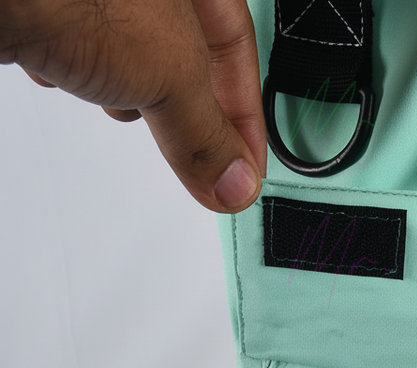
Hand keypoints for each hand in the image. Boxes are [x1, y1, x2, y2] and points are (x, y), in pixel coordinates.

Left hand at [1, 0, 266, 211]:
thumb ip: (207, 134)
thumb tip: (234, 183)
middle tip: (189, 155)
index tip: (243, 170)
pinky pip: (79, 48)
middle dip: (179, 104)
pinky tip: (66, 71)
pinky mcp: (51, 9)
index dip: (246, 114)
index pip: (238, 46)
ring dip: (122, 89)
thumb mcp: (168, 72)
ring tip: (111, 94)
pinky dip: (76, 71)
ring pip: (130, 55)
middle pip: (186, 54)